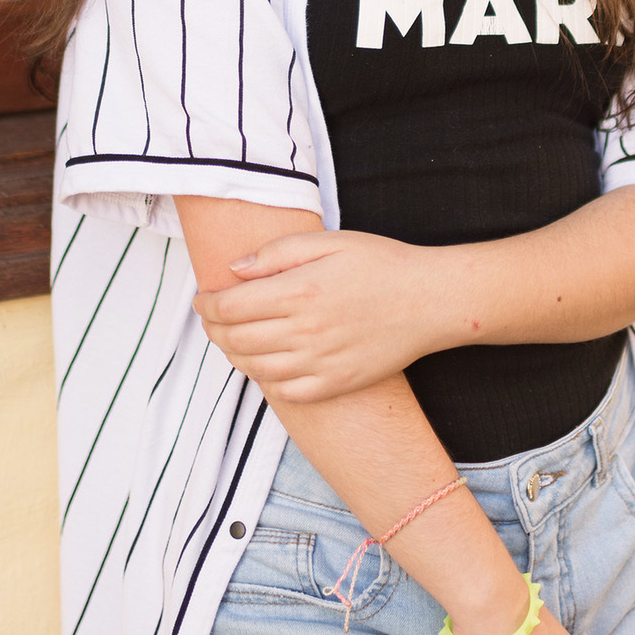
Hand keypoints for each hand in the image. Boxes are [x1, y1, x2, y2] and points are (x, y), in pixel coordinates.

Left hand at [193, 230, 454, 400]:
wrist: (431, 301)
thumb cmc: (382, 264)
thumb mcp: (329, 241)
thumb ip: (277, 253)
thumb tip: (234, 270)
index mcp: (298, 291)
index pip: (229, 307)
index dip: (206, 305)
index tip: (203, 298)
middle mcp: (304, 331)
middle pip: (235, 340)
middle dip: (213, 329)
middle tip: (211, 319)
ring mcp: (320, 363)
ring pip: (255, 369)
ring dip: (234, 355)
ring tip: (233, 340)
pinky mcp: (336, 384)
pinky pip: (287, 392)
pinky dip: (267, 381)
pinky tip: (268, 365)